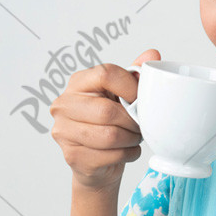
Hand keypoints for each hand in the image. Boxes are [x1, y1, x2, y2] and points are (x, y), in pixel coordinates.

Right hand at [49, 49, 159, 190]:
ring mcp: (63, 131)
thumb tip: (152, 54)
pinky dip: (126, 154)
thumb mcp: (123, 95)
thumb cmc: (111, 124)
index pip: (106, 74)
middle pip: (107, 111)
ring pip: (110, 136)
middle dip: (132, 121)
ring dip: (131, 139)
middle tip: (140, 125)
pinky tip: (126, 151)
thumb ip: (135, 74)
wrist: (98, 162)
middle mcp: (64, 104)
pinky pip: (109, 155)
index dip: (131, 87)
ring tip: (134, 137)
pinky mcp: (71, 155)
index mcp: (78, 82)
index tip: (139, 100)